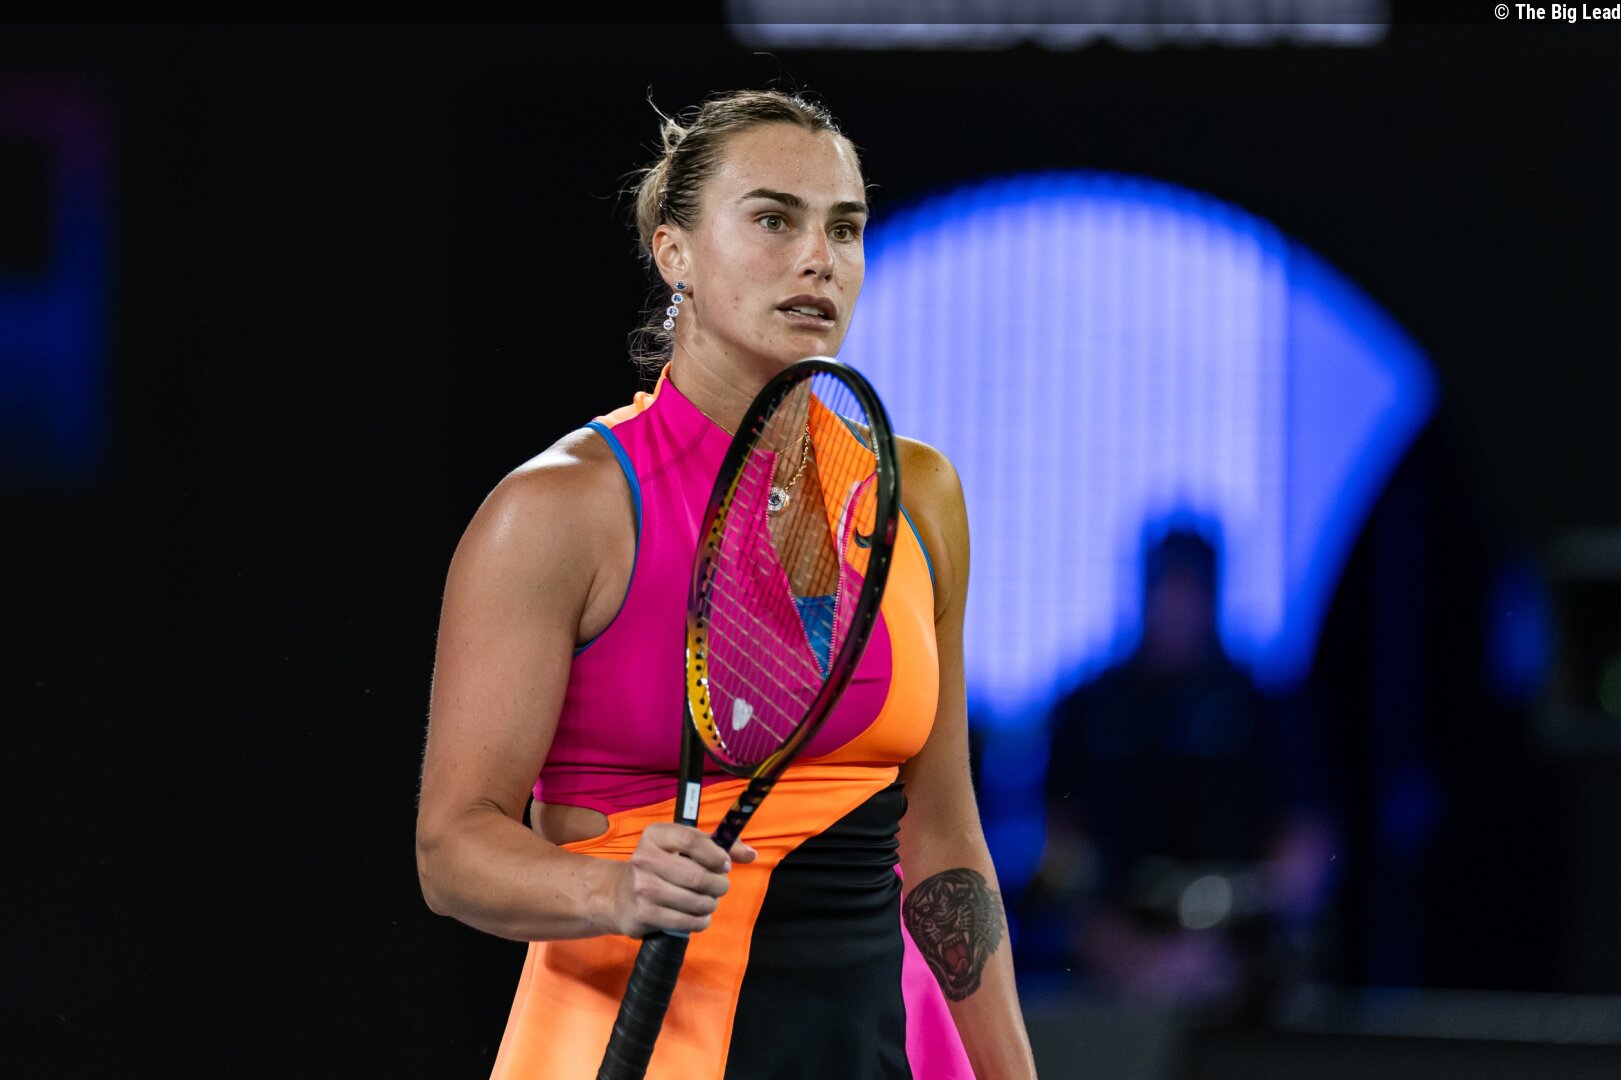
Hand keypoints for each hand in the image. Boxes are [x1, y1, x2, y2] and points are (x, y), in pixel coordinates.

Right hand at [606, 822, 756, 937]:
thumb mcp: (683, 848)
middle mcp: (645, 858)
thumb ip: (718, 847)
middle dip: (718, 884)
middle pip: (697, 875)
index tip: (726, 865)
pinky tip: (698, 916)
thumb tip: (751, 854)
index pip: (693, 840)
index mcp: (656, 835)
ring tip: (708, 901)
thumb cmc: (662, 867)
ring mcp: (643, 887)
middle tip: (720, 886)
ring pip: (695, 901)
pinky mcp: (644, 913)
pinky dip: (700, 921)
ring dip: (710, 904)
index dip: (716, 854)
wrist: (619, 895)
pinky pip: (687, 921)